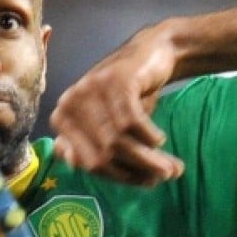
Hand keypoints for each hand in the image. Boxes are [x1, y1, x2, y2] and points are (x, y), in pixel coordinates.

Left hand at [50, 25, 184, 186]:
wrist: (150, 54)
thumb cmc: (127, 97)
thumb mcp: (108, 126)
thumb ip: (93, 150)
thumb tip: (78, 167)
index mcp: (62, 119)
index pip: (87, 163)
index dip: (118, 177)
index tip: (146, 183)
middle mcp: (69, 103)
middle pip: (103, 155)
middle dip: (138, 170)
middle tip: (167, 176)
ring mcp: (91, 90)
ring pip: (119, 141)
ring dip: (150, 158)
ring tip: (174, 167)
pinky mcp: (115, 80)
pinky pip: (132, 122)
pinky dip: (149, 136)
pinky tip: (159, 138)